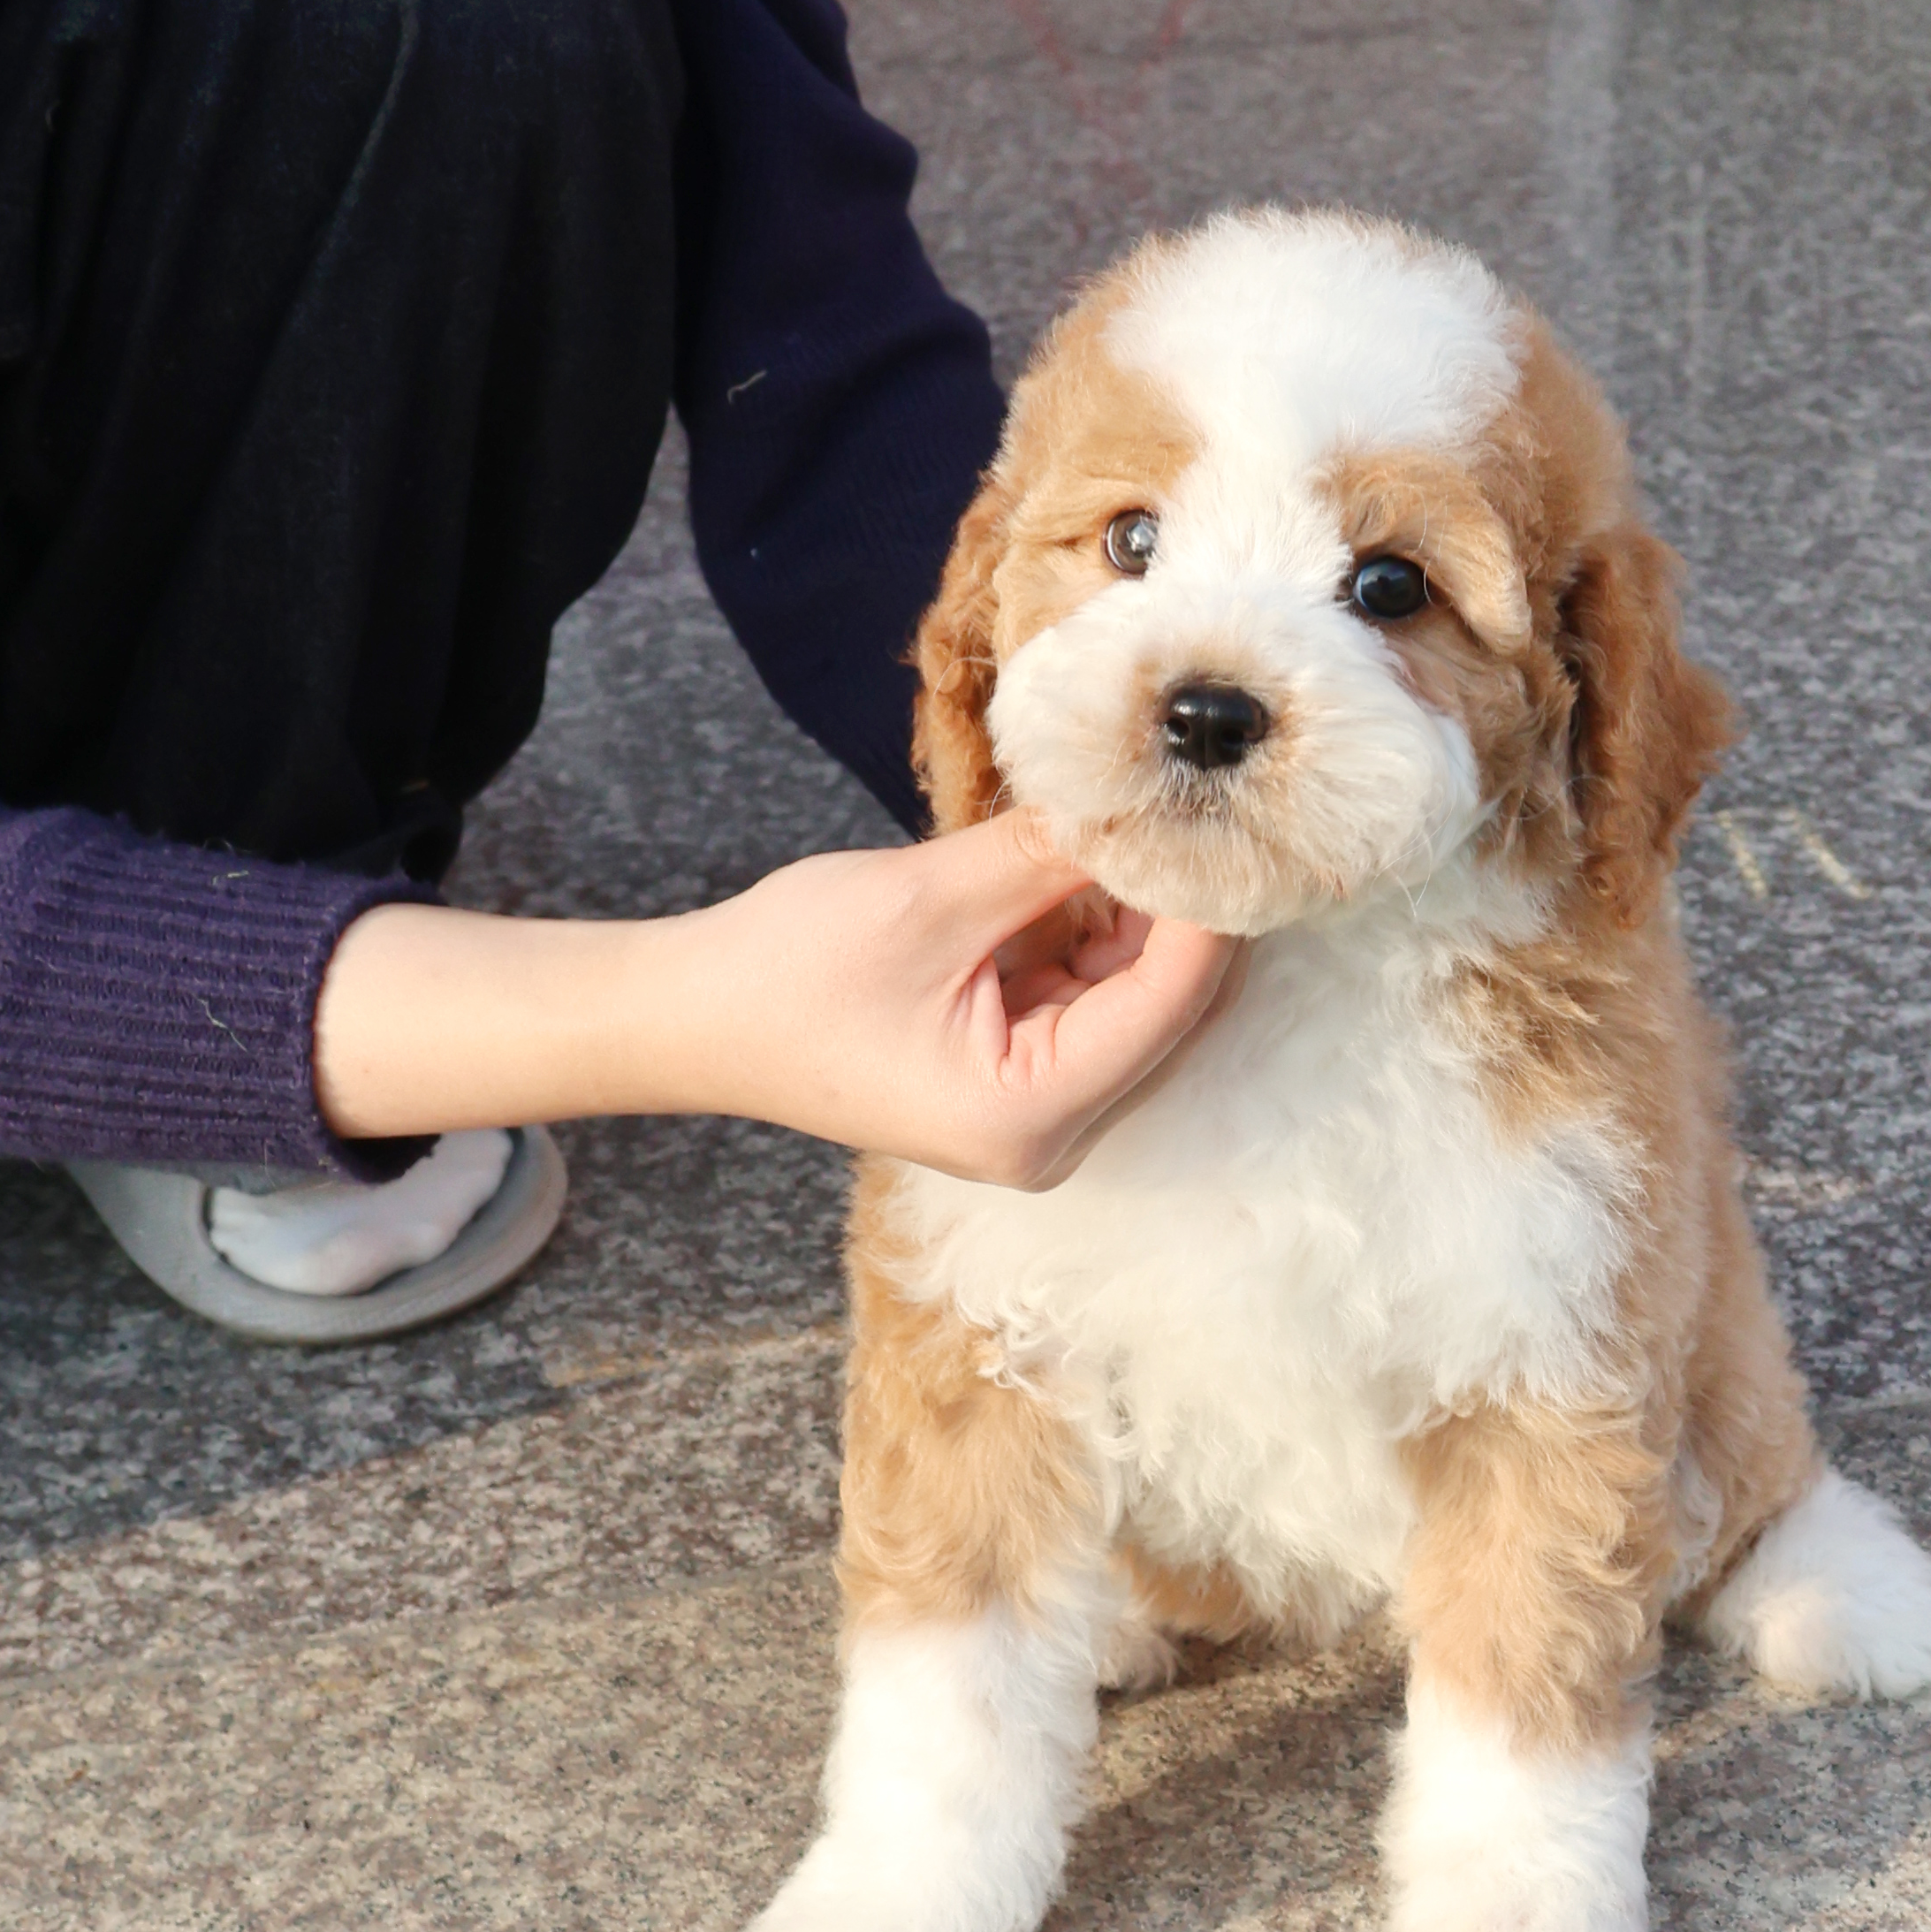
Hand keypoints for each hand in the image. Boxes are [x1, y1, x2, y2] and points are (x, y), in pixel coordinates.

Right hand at [313, 816, 1242, 1187]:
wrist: (695, 1017)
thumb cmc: (788, 971)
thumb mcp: (930, 897)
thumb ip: (1048, 855)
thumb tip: (1146, 800)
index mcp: (1033, 1115)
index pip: (1171, 999)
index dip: (1213, 903)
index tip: (1235, 813)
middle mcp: (1053, 1133)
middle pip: (1170, 1004)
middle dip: (1184, 902)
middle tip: (1212, 798)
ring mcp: (1040, 1109)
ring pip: (1139, 992)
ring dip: (1143, 907)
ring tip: (1157, 810)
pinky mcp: (1023, 1075)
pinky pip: (1095, 992)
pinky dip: (1101, 925)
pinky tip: (1106, 853)